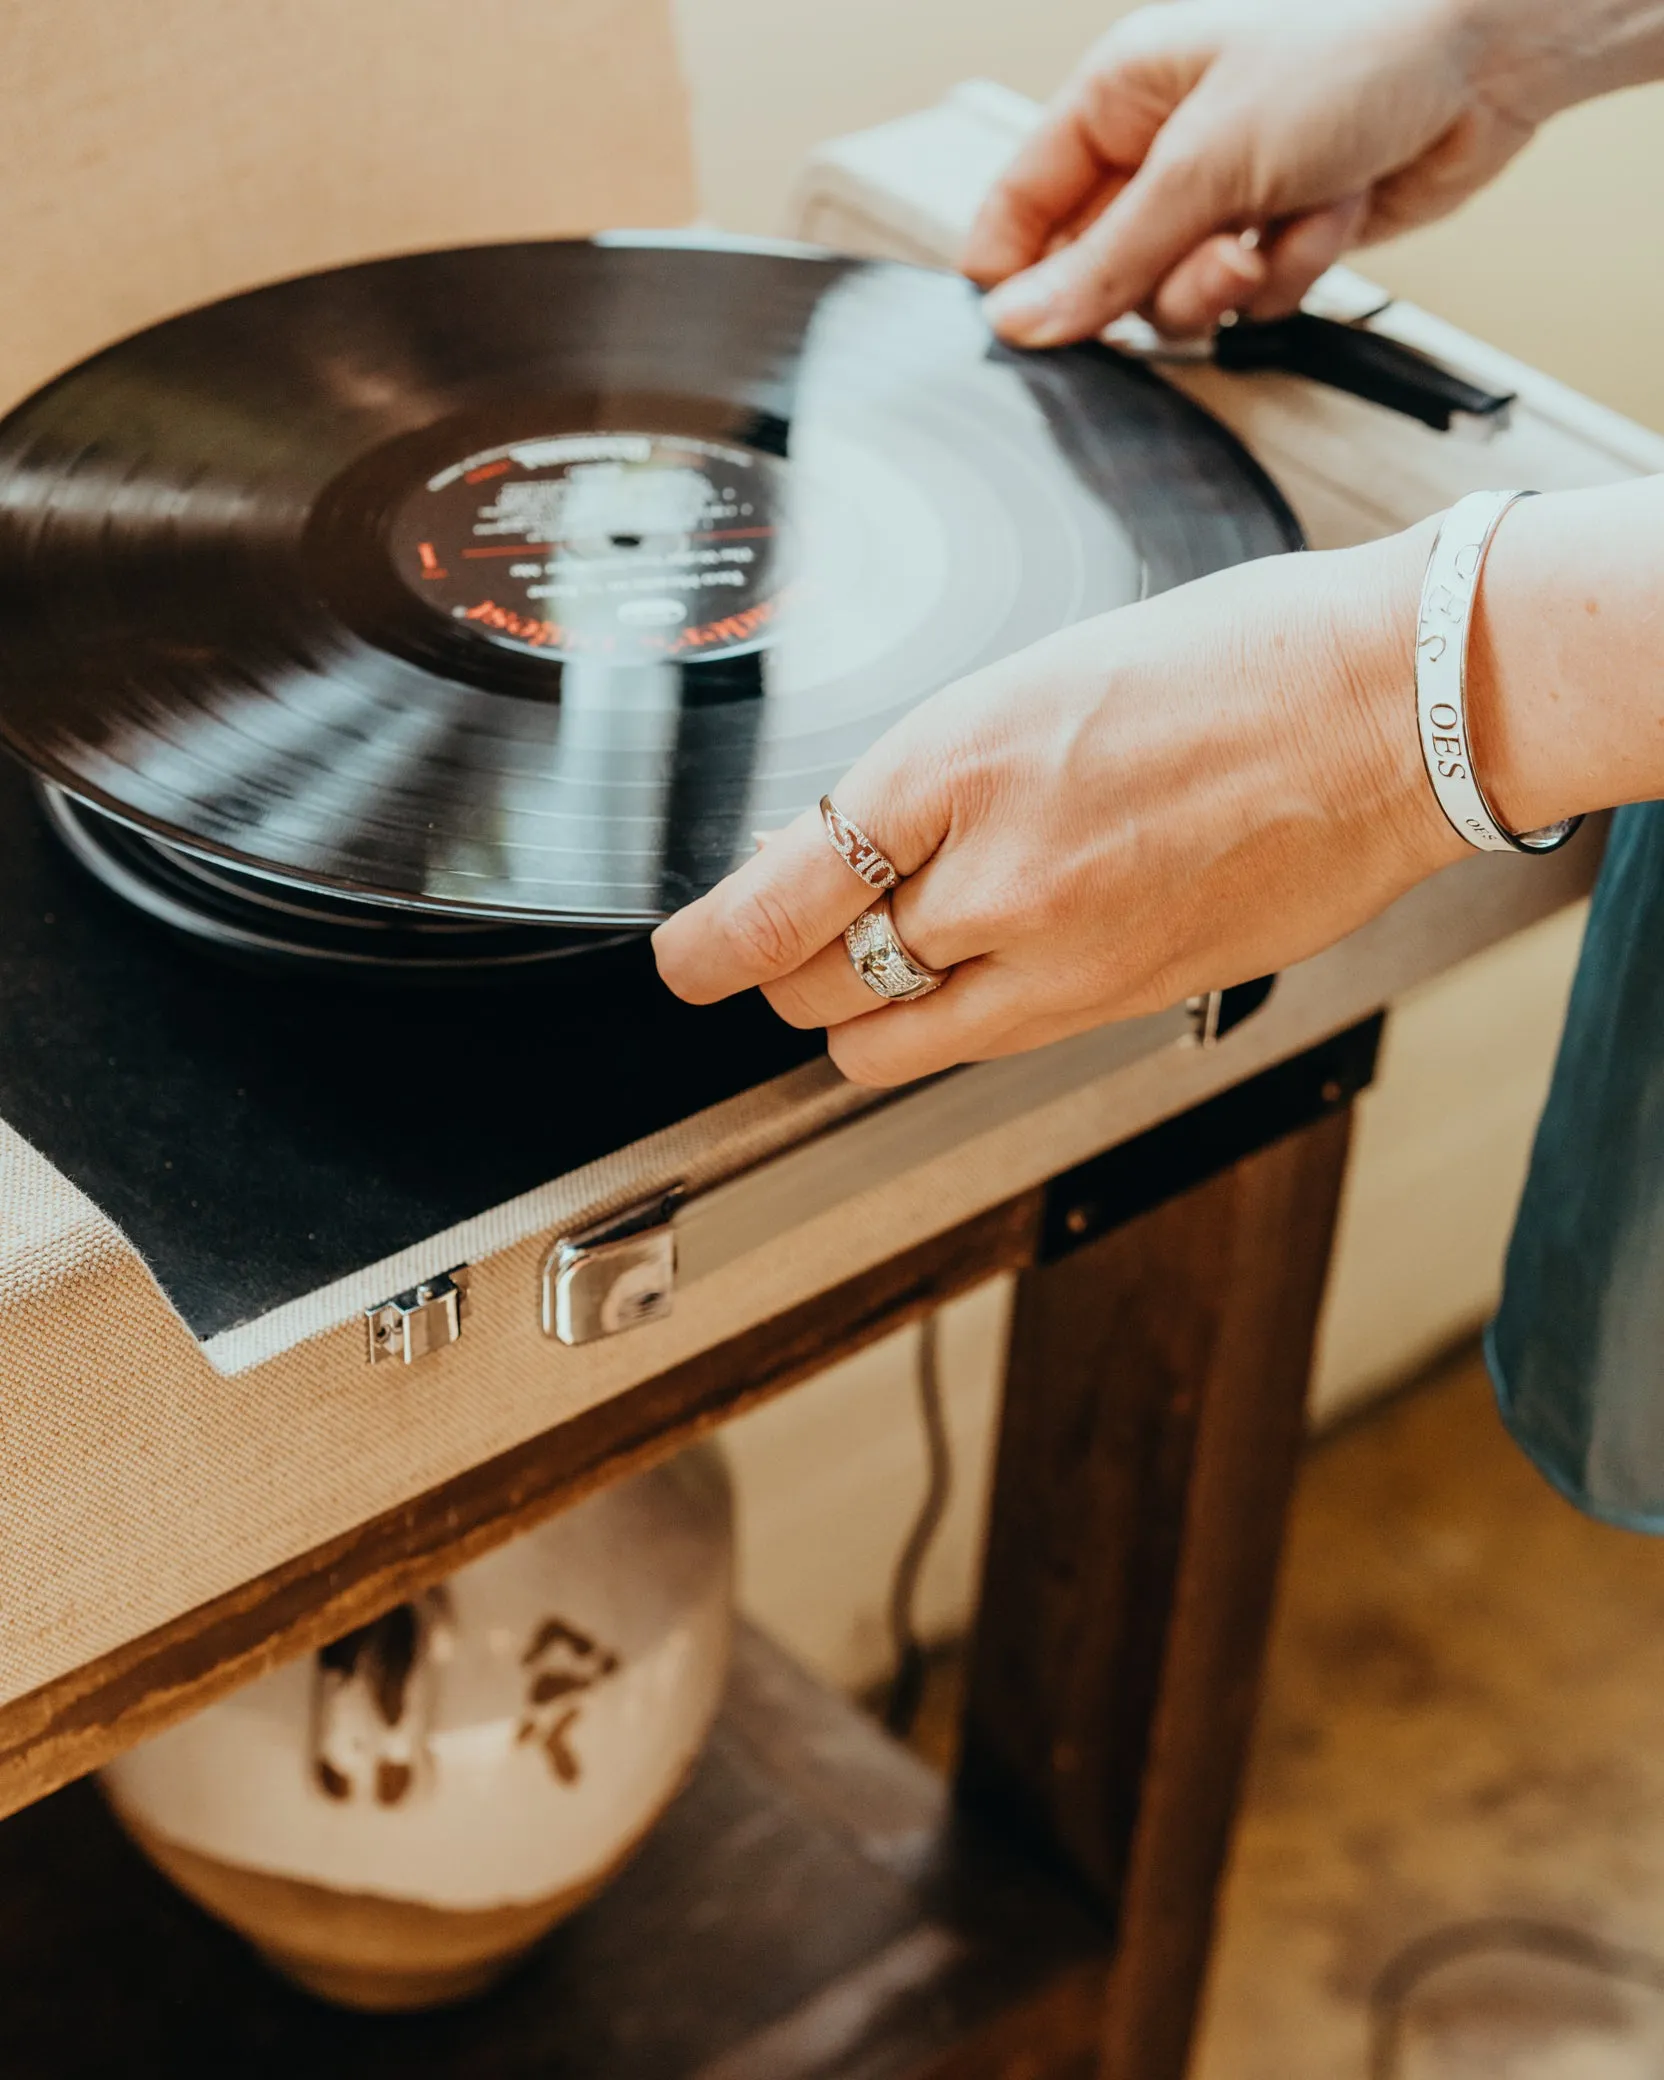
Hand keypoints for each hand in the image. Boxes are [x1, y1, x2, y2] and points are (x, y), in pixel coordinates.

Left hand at [652, 529, 1463, 1087]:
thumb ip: (926, 780)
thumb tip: (834, 844)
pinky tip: (985, 958)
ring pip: (890, 1045)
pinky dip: (958, 1018)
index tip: (685, 963)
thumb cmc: (1236, 660)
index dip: (705, 950)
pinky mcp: (1126, 1004)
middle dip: (781, 972)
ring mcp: (1066, 958)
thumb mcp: (1034, 679)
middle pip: (814, 989)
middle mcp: (999, 878)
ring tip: (888, 956)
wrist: (1393, 709)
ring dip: (860, 1015)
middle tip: (791, 939)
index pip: (775, 901)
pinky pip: (990, 1044)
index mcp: (958, 762)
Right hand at [963, 0, 1560, 343]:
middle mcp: (1159, 152)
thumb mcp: (1206, 161)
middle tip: (1219, 249)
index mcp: (1116, 101)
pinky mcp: (1279, 236)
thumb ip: (1107, 258)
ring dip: (1234, 279)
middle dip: (1161, 280)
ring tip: (1283, 222)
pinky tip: (1332, 209)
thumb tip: (1018, 324)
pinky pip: (1251, 298)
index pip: (1018, 213)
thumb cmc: (1350, 52)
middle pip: (1100, 277)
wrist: (1485, 54)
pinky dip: (1296, 267)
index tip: (1036, 330)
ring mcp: (1221, 198)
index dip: (1020, 280)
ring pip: (1176, 301)